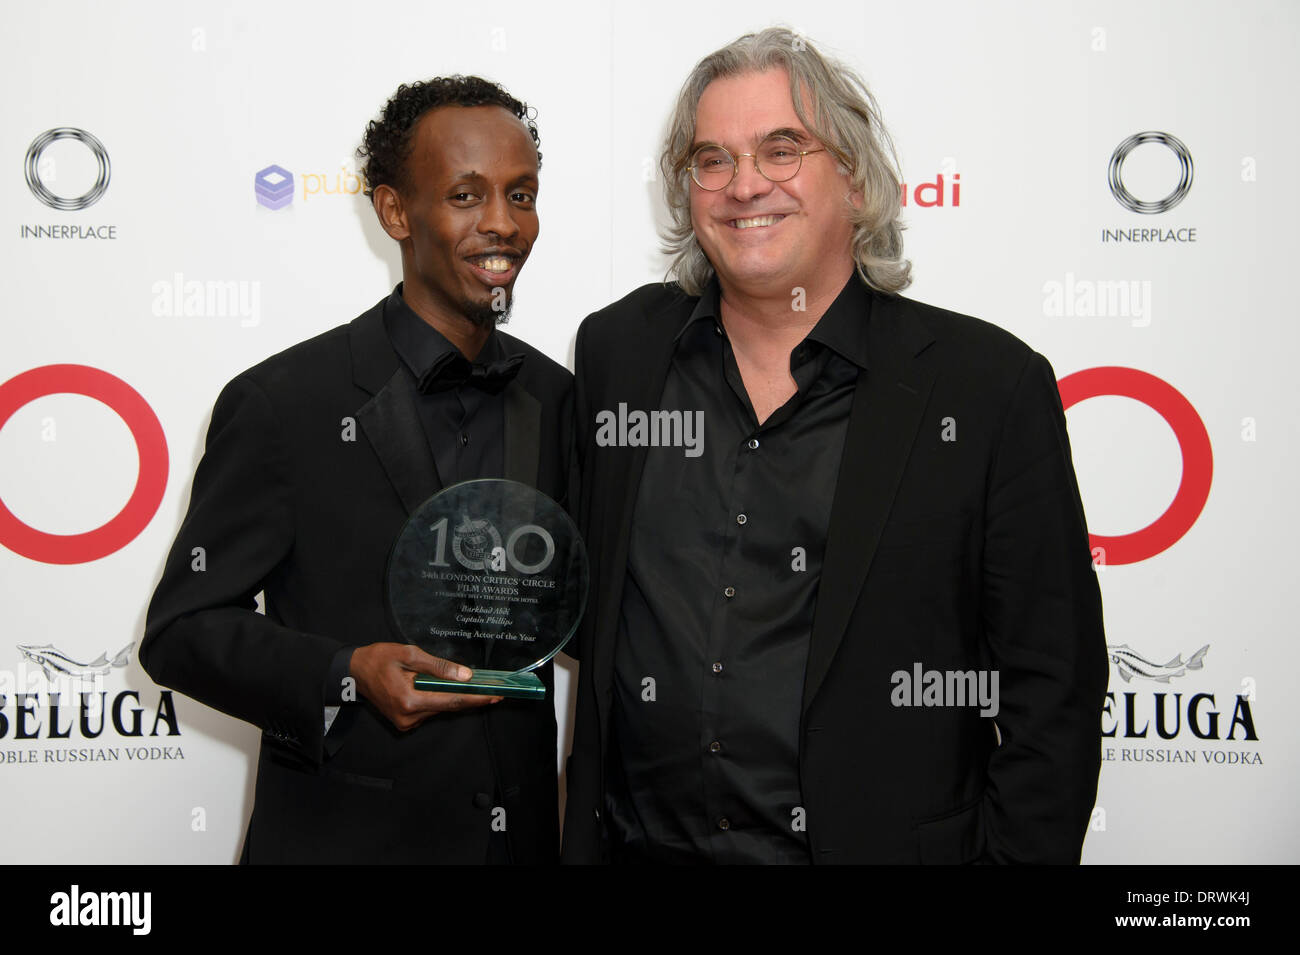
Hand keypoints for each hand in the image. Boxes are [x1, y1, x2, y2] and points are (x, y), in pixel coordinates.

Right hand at [350, 642, 500, 731]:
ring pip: (439, 709)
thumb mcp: (409, 655)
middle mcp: (408, 717)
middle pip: (448, 707)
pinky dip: (440, 700)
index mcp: (409, 700)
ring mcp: (406, 722)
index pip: (451, 701)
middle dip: (471, 698)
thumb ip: (438, 667)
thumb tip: (465, 675)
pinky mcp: (404, 722)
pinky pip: (429, 710)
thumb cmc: (379, 659)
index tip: (495, 696)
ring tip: (473, 687)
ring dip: (454, 698)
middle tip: (494, 692)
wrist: (354, 672)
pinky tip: (446, 689)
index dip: (475, 699)